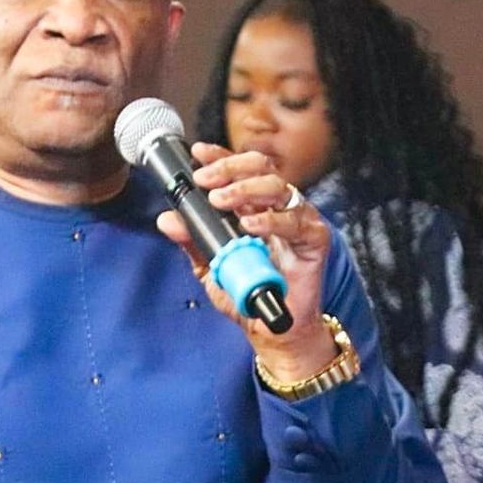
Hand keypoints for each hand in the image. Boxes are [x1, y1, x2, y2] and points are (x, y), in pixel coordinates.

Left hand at [154, 144, 336, 384]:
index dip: (221, 157)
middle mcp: (278, 207)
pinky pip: (295, 221)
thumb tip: (167, 219)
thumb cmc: (249, 293)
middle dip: (230, 168)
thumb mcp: (212, 267)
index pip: (240, 170)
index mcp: (255, 205)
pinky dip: (270, 220)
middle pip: (261, 168)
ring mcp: (298, 220)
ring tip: (221, 200)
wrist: (274, 329)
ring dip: (245, 189)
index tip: (198, 154)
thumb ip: (192, 241)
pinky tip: (250, 225)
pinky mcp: (314, 239)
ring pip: (278, 187)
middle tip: (206, 181)